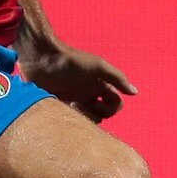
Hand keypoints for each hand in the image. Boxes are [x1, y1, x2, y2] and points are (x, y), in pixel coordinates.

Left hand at [20, 45, 137, 122]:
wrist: (41, 59)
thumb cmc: (71, 60)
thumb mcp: (97, 66)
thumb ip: (117, 78)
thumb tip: (135, 92)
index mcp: (100, 85)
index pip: (116, 104)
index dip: (112, 108)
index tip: (98, 102)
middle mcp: (89, 93)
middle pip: (103, 114)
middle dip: (96, 115)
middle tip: (81, 106)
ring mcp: (74, 99)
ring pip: (87, 118)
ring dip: (82, 117)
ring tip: (70, 107)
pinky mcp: (59, 104)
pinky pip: (70, 118)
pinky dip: (69, 118)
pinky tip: (60, 109)